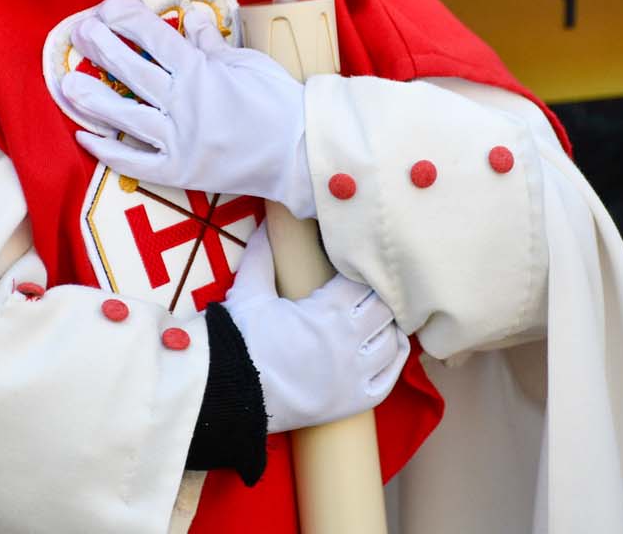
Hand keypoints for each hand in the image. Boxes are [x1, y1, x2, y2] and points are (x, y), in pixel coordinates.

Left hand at [61, 0, 316, 216]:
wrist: (299, 152)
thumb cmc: (278, 102)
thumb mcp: (246, 63)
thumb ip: (209, 43)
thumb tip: (188, 14)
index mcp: (200, 71)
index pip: (154, 37)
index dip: (127, 18)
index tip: (108, 4)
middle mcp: (183, 104)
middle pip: (132, 71)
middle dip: (102, 49)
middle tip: (78, 34)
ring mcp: (178, 140)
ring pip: (125, 116)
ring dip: (93, 100)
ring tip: (65, 86)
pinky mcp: (178, 171)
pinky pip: (135, 162)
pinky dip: (108, 151)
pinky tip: (85, 137)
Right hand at [223, 228, 409, 433]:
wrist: (229, 392)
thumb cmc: (240, 340)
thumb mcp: (249, 292)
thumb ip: (262, 255)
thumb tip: (267, 221)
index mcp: (328, 311)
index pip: (365, 282)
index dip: (360, 274)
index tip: (352, 271)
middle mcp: (349, 341)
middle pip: (385, 309)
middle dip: (377, 298)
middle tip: (365, 294)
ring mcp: (355, 374)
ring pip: (392, 341)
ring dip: (386, 327)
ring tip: (374, 319)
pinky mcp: (354, 401)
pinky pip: (390, 378)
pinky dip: (392, 359)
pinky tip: (387, 346)